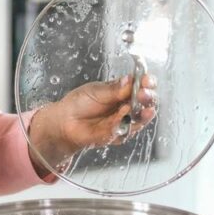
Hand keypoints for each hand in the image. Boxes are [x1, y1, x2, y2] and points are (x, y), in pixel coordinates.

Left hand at [28, 74, 157, 173]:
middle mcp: (128, 105)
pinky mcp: (119, 135)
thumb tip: (130, 80)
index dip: (147, 82)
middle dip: (148, 98)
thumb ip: (114, 89)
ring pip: (141, 119)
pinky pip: (126, 131)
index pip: (143, 85)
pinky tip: (119, 118)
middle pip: (147, 102)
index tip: (146, 81)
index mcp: (124, 90)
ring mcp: (125, 121)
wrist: (65, 122)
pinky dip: (122, 124)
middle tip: (143, 94)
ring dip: (141, 113)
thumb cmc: (79, 103)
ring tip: (134, 107)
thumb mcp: (96, 91)